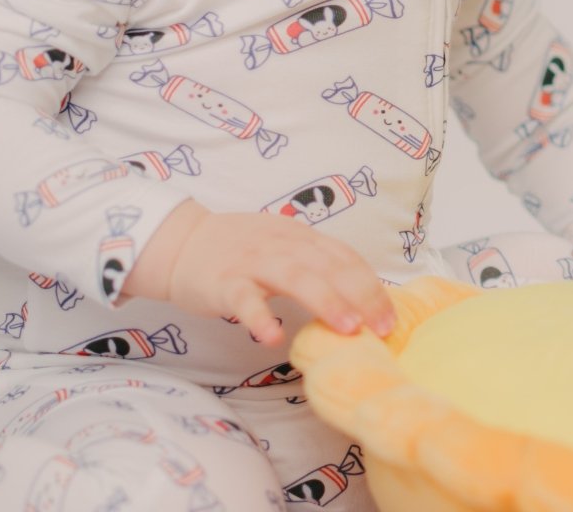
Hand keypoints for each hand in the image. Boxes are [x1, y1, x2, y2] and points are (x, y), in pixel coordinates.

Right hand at [123, 199, 395, 346]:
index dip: (370, 284)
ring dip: (324, 300)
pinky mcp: (224, 282)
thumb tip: (360, 298)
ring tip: (348, 329)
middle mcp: (281, 244)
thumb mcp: (282, 247)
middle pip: (327, 265)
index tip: (391, 317)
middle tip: (382, 328)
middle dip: (360, 294)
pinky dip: (260, 316)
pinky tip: (273, 336)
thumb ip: (314, 265)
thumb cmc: (239, 251)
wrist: (182, 243)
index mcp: (299, 237)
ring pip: (294, 276)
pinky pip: (244, 298)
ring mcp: (252, 262)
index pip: (344, 256)